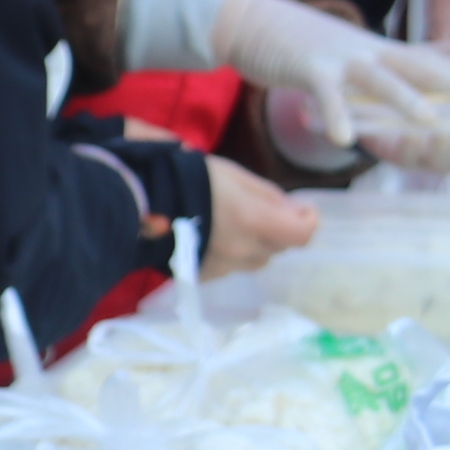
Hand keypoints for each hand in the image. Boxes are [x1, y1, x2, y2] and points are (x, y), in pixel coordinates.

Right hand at [199, 157, 317, 274]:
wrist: (141, 203)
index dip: (309, 221)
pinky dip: (232, 255)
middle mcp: (243, 250)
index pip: (301, 234)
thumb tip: (295, 211)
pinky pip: (233, 268)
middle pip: (279, 247)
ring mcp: (223, 267)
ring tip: (233, 226)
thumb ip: (268, 195)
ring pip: (257, 260)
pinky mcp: (206, 275)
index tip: (302, 209)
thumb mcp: (234, 175)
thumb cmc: (190, 179)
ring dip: (256, 245)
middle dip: (279, 230)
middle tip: (260, 211)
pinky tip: (213, 239)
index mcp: (253, 220)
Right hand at [208, 0, 449, 158]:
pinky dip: (336, 116)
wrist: (251, 21)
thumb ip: (391, 57)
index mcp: (380, 49)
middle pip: (415, 64)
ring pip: (378, 78)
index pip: (429, 58)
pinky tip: (347, 140)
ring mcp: (339, 58)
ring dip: (404, 98)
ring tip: (430, 119)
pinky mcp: (307, 69)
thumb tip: (410, 67)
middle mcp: (367, 50)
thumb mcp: (356, 47)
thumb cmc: (307, 42)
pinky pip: (325, 96)